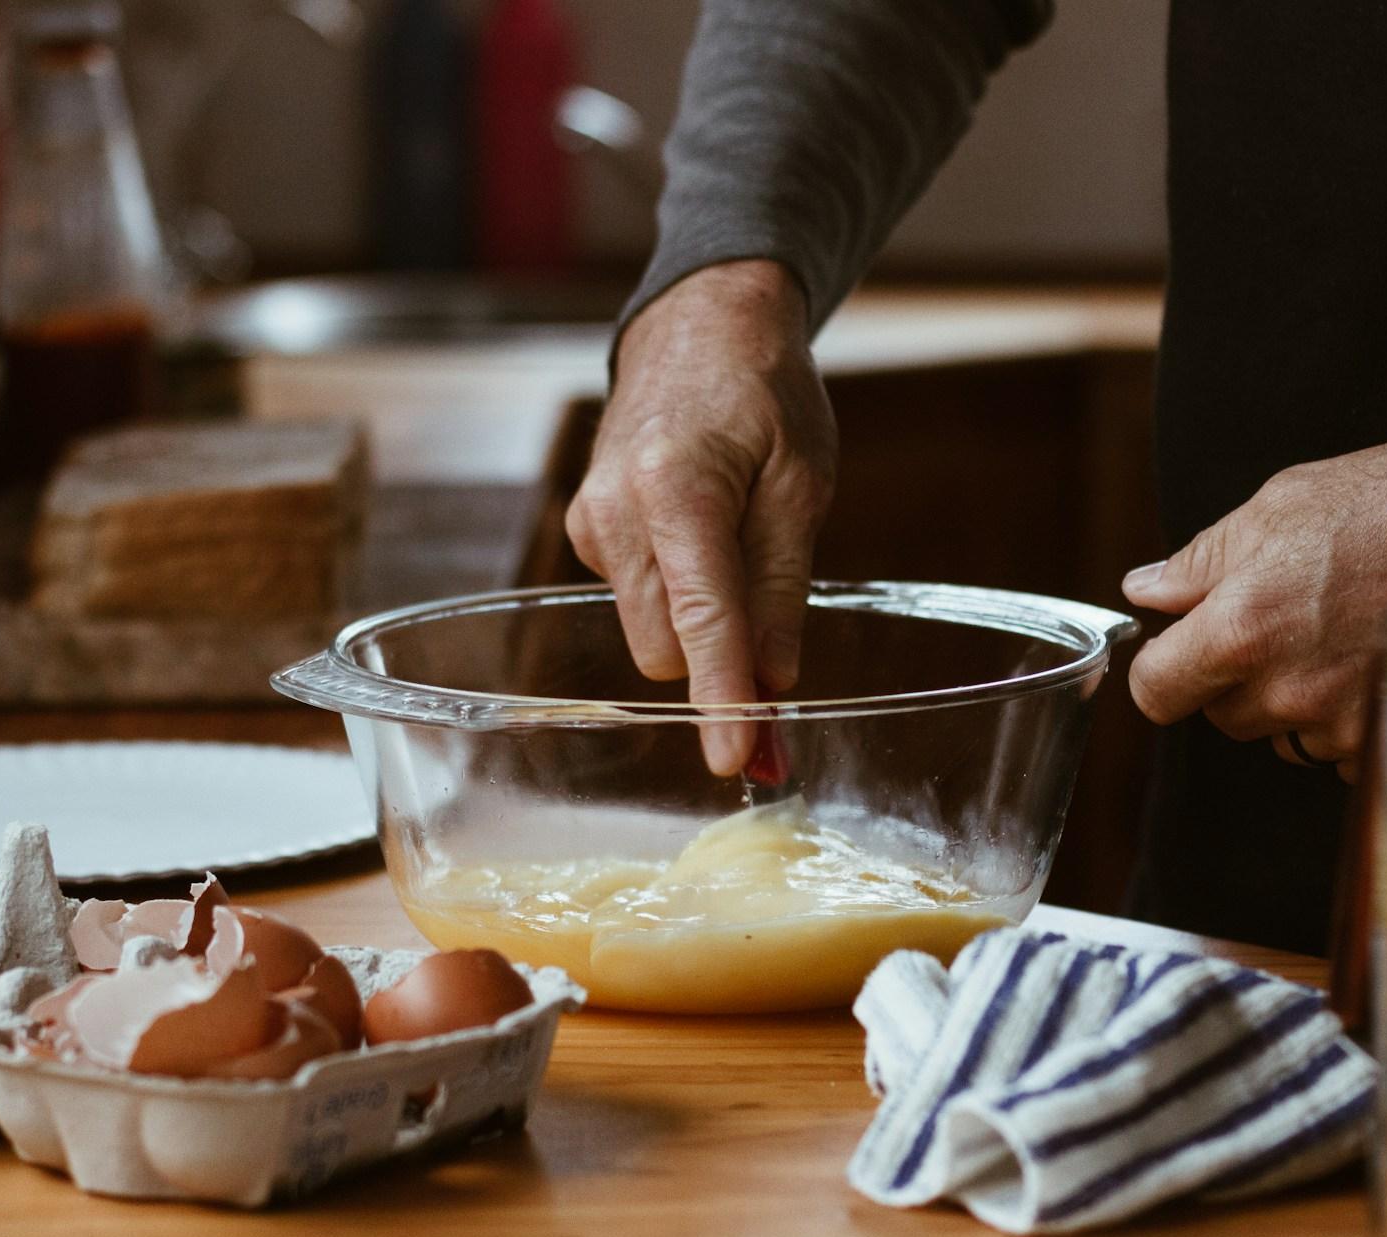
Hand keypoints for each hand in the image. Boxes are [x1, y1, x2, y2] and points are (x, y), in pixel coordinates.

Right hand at [565, 260, 835, 773]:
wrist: (699, 326)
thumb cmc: (763, 395)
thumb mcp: (801, 486)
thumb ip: (782, 589)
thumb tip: (774, 685)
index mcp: (678, 491)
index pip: (702, 622)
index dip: (722, 699)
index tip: (735, 759)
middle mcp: (616, 513)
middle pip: (666, 647)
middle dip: (719, 665)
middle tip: (777, 662)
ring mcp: (591, 523)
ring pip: (648, 632)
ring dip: (699, 628)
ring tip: (738, 555)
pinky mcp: (585, 531)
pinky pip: (636, 601)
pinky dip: (676, 597)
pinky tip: (699, 541)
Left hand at [1122, 437, 1386, 781]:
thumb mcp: (1279, 508)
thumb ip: (1199, 561)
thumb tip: (1145, 590)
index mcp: (1240, 631)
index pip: (1155, 692)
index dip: (1159, 671)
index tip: (1173, 652)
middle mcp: (1286, 690)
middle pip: (1219, 714)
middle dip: (1233, 678)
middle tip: (1282, 624)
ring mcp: (1341, 722)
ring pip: (1280, 734)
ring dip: (1291, 702)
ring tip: (1336, 638)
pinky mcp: (1384, 739)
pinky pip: (1338, 751)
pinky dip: (1345, 720)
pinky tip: (1370, 664)